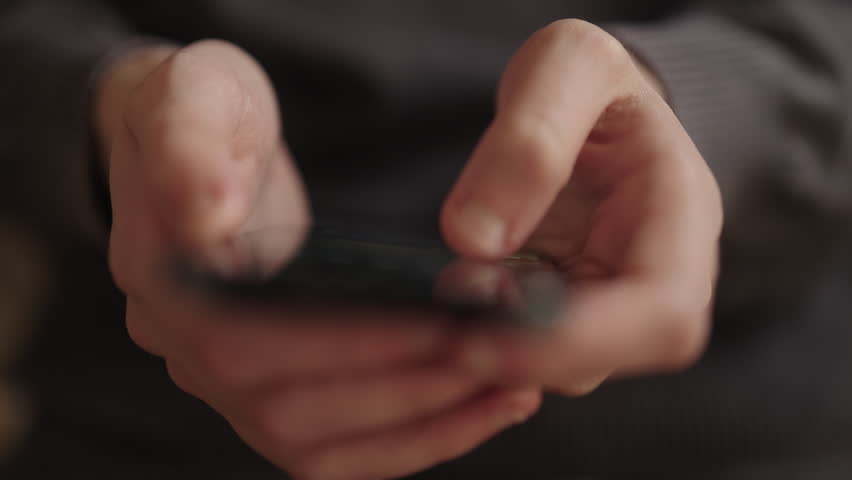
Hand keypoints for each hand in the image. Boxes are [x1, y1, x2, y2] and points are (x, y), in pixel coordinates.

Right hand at [101, 40, 539, 479]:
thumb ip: (190, 145)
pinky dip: (407, 441)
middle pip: (288, 407)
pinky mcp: (263, 390)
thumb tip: (207, 219)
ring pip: (314, 443)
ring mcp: (220, 381)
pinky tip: (476, 409)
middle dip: (402, 386)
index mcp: (163, 276)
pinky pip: (330, 448)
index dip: (347, 342)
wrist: (202, 144)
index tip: (443, 321)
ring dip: (418, 424)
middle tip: (495, 352)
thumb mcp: (195, 93)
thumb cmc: (205, 110)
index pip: (249, 339)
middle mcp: (181, 348)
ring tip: (507, 386)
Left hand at [441, 20, 722, 394]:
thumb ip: (529, 140)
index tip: (489, 336)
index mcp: (680, 213)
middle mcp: (656, 273)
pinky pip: (529, 350)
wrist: (586, 104)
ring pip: (563, 366)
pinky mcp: (567, 312)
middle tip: (443, 336)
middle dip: (524, 357)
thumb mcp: (568, 66)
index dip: (580, 339)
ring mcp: (612, 300)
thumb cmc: (586, 78)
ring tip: (437, 318)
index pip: (662, 308)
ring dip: (495, 354)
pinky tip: (443, 316)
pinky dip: (483, 343)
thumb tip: (473, 239)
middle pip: (612, 355)